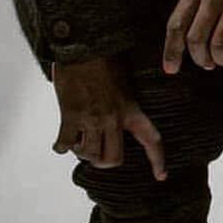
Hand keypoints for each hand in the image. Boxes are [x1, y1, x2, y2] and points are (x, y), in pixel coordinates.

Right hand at [52, 56, 165, 179]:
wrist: (84, 46)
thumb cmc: (104, 61)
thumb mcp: (124, 83)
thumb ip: (124, 105)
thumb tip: (117, 122)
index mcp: (131, 109)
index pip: (151, 140)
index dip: (157, 160)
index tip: (161, 176)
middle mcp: (113, 118)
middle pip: (113, 159)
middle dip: (103, 161)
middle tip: (96, 154)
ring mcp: (91, 119)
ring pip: (88, 155)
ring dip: (82, 152)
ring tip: (79, 141)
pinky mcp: (70, 116)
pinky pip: (65, 144)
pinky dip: (62, 146)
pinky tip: (61, 142)